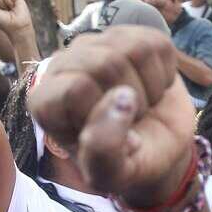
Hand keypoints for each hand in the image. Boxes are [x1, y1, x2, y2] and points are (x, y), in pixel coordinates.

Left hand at [27, 27, 196, 206]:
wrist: (158, 152)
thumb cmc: (127, 165)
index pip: (76, 89)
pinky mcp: (129, 36)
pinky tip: (151, 89)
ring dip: (149, 89)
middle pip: (107, 63)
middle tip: (128, 121)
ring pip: (135, 50)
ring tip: (139, 106)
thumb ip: (103, 150)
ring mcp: (96, 46)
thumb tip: (122, 98)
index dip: (103, 115)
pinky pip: (157, 45)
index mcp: (46, 103)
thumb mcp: (111, 176)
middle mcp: (63, 66)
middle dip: (131, 101)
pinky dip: (165, 75)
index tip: (107, 135)